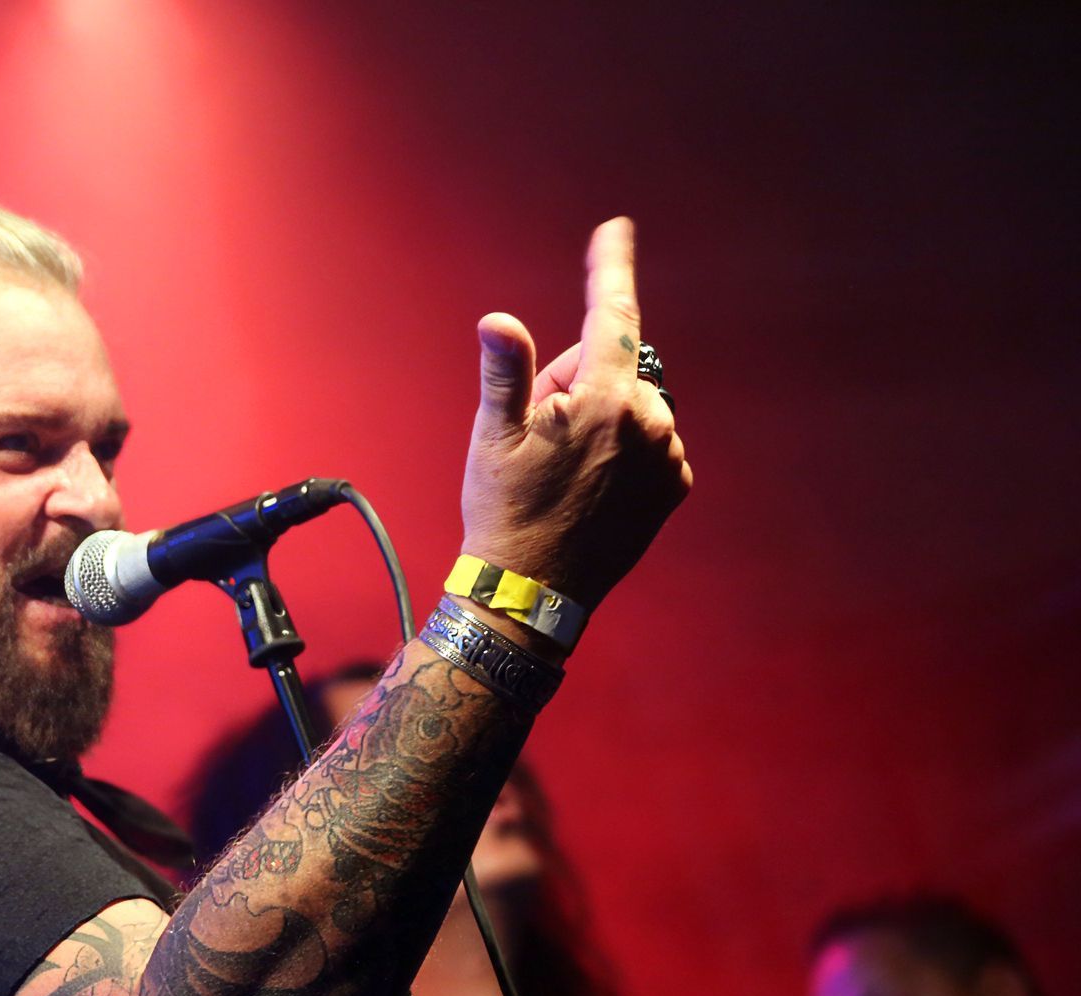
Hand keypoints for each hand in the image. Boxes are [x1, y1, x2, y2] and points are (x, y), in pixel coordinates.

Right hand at [458, 217, 690, 608]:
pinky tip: (591, 486)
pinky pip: (651, 443)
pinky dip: (624, 451)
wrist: (533, 592)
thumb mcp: (493, 436)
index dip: (610, 267)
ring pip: (632, 406)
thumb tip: (499, 320)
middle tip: (537, 435)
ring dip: (601, 418)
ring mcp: (668, 456)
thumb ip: (508, 371)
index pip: (612, 314)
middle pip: (612, 366)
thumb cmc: (504, 510)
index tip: (615, 230)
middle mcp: (649, 421)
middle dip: (577, 382)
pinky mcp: (675, 486)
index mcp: (603, 399)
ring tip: (562, 470)